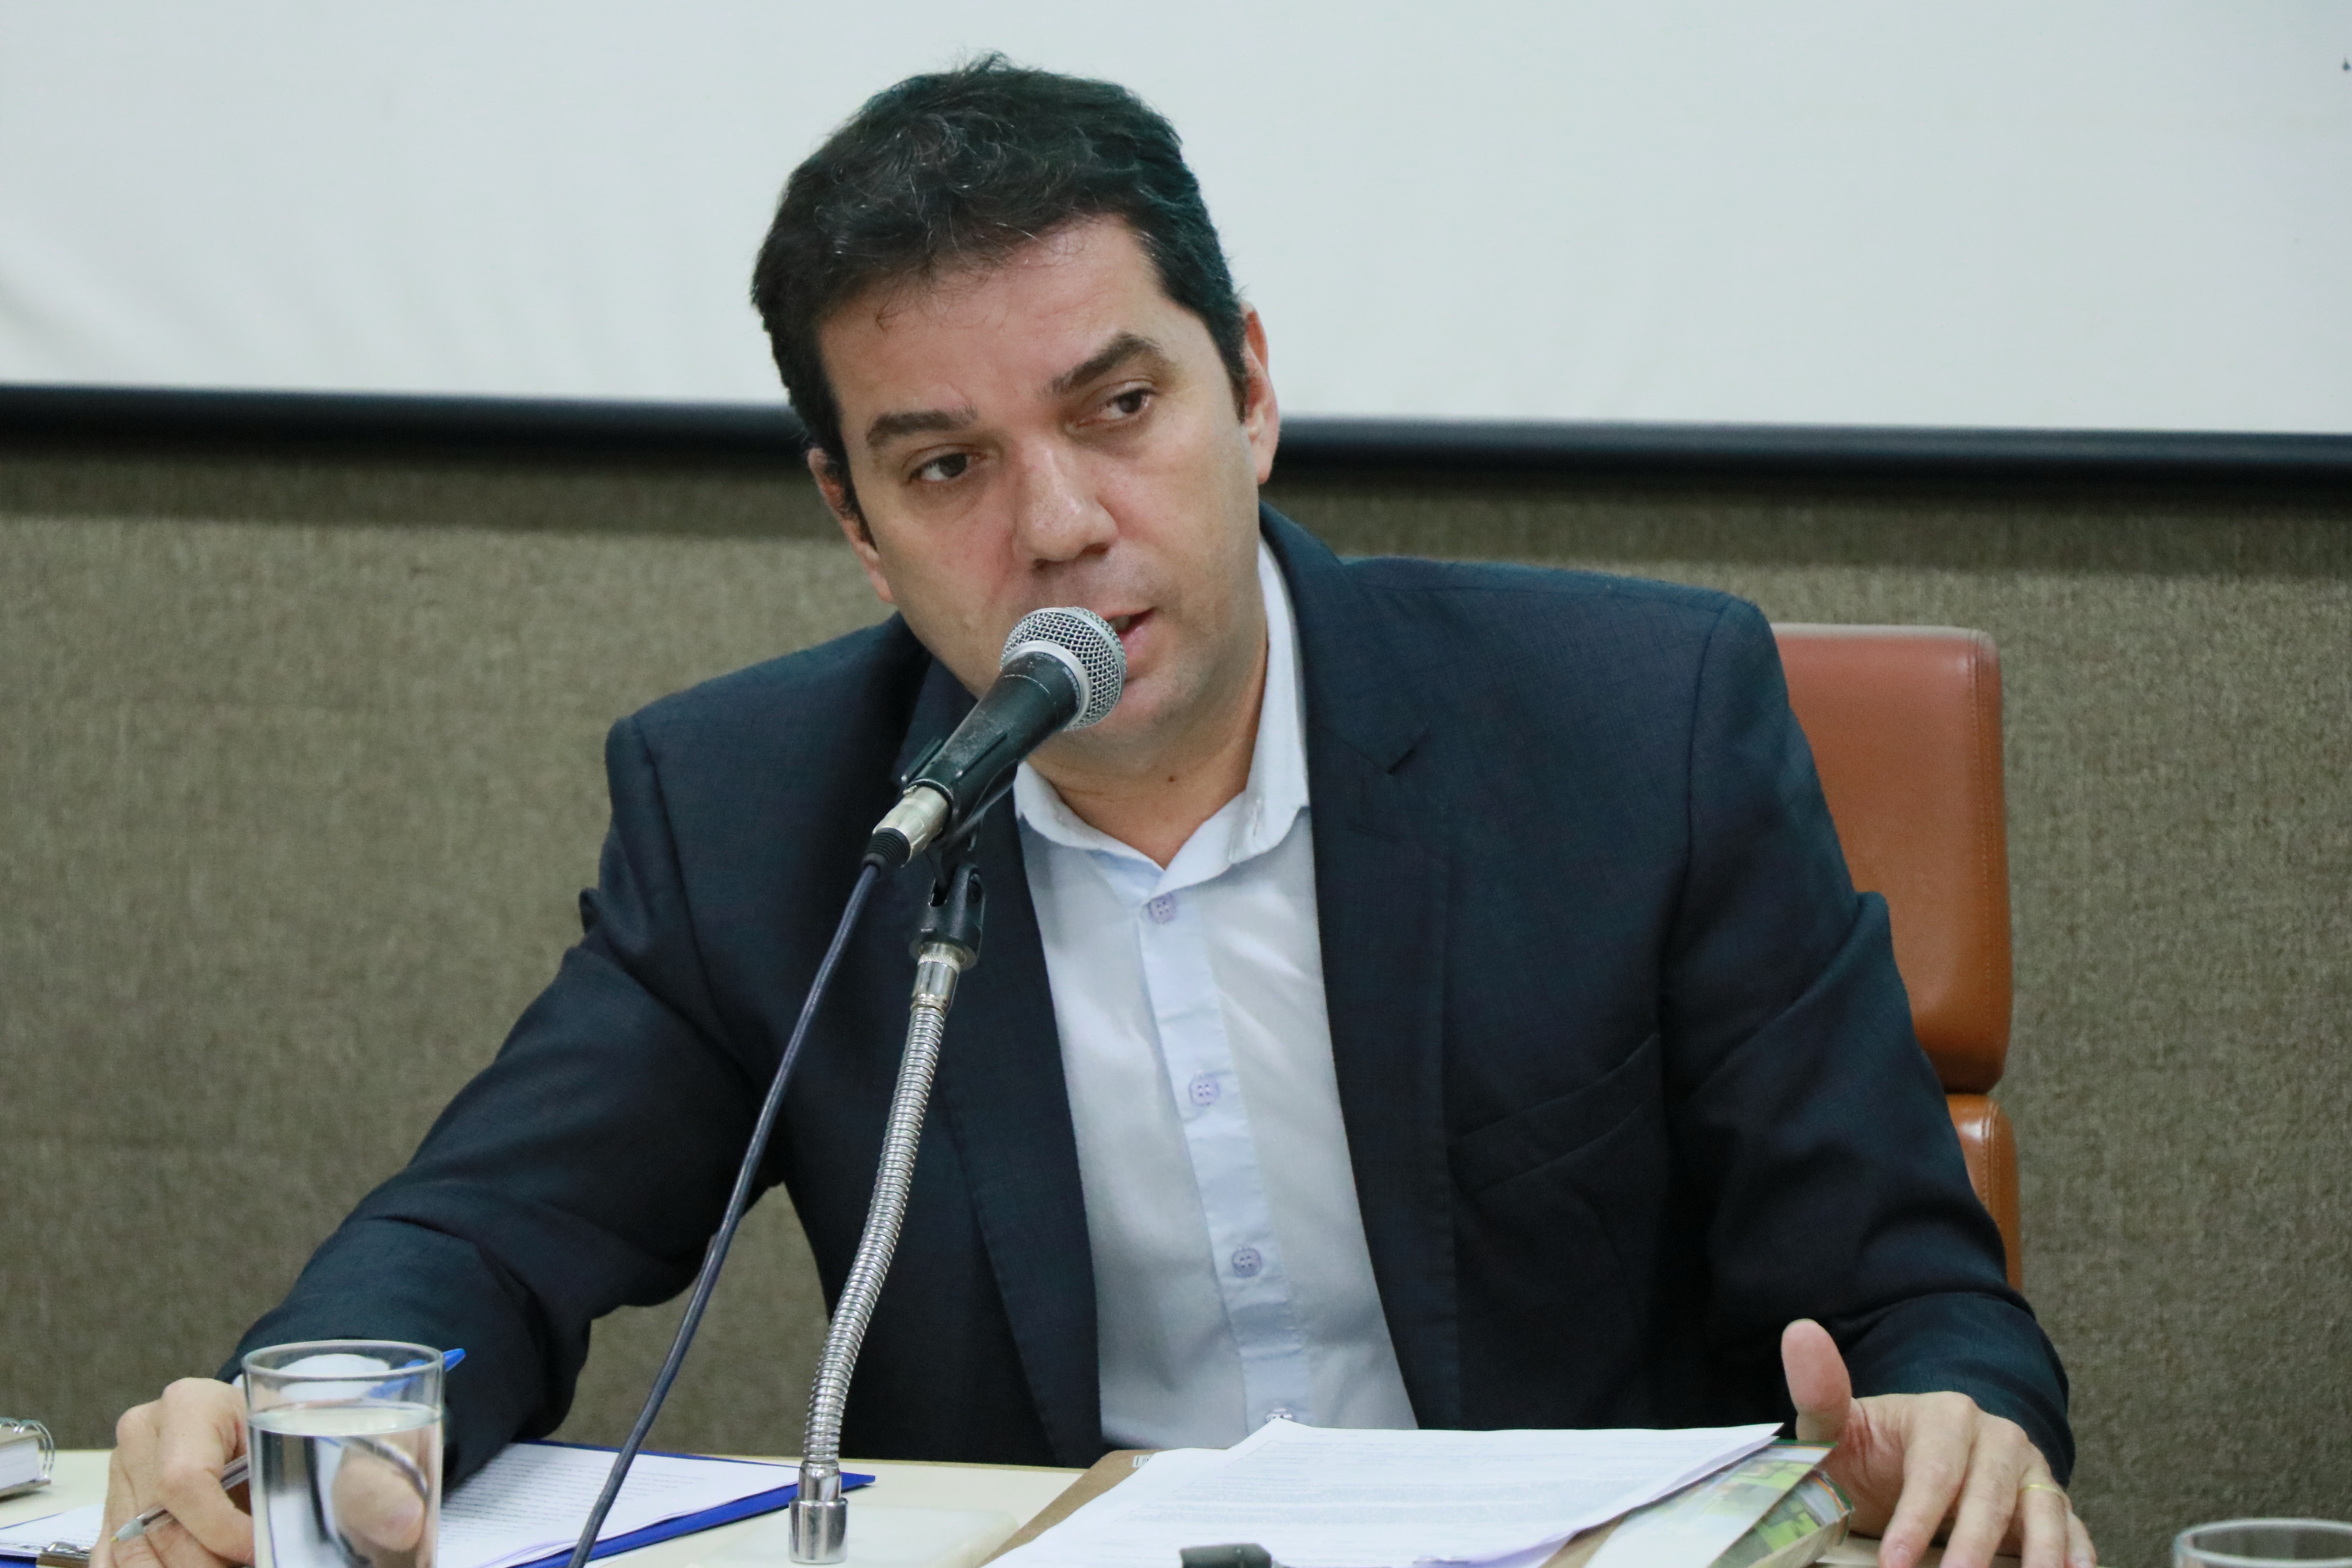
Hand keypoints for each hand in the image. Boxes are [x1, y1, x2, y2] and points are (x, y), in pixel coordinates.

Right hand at [95, 1380, 254, 1567]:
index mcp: (186, 1407)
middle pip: (157, 1524)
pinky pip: (113, 1554)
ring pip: (131, 1550)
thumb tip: (269, 1540)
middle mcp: (141, 1438)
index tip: (252, 1551)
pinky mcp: (110, 1503)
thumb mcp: (269, 1436)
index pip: (185, 1481)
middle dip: (202, 1563)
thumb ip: (268, 1481)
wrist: (227, 1411)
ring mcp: (118, 1472)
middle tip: (240, 1567)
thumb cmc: (255, 1423)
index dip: (220, 1529)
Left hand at [1781, 1319, 2093, 1567]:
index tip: (1894, 1562)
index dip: (1917, 1519)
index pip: (1936, 1470)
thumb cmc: (1864, 1452)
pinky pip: (2072, 1528)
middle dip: (1974, 1545)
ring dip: (2040, 1554)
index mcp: (1944, 1415)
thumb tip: (1800, 1331)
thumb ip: (1819, 1390)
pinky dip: (2078, 1554)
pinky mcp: (2048, 1503)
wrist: (1897, 1467)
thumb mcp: (1835, 1428)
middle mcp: (1996, 1437)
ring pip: (2043, 1510)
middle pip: (1992, 1494)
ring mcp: (2028, 1471)